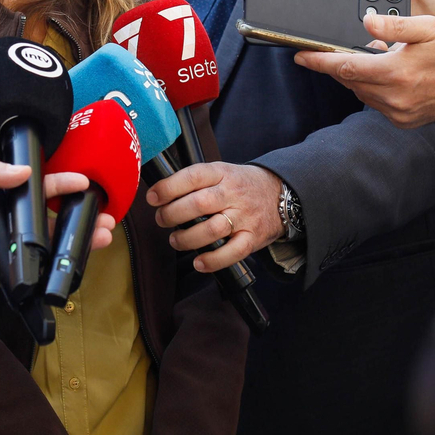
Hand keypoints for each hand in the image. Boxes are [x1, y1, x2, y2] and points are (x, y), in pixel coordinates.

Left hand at [0, 160, 114, 289]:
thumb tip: (26, 174)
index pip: (37, 190)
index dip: (61, 186)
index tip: (85, 183)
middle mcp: (3, 222)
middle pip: (50, 221)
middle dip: (81, 219)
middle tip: (106, 217)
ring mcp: (1, 248)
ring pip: (46, 247)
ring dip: (75, 243)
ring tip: (102, 237)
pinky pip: (26, 273)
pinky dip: (49, 271)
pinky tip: (72, 265)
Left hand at [147, 162, 283, 272]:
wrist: (281, 195)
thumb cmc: (241, 185)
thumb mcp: (221, 172)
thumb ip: (195, 181)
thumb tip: (160, 194)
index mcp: (221, 173)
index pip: (193, 176)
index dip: (169, 187)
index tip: (153, 197)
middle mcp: (232, 194)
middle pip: (199, 204)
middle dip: (173, 214)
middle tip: (162, 220)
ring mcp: (244, 217)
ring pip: (212, 230)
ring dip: (187, 239)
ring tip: (176, 240)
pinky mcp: (253, 238)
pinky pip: (232, 252)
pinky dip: (213, 260)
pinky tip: (199, 262)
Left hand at [293, 13, 434, 127]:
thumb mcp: (427, 27)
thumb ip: (392, 26)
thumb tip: (364, 23)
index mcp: (396, 73)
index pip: (345, 67)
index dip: (319, 61)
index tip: (299, 56)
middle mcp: (396, 98)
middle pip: (350, 81)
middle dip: (339, 66)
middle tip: (332, 51)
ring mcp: (402, 114)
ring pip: (363, 94)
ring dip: (360, 77)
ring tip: (376, 58)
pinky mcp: (408, 121)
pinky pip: (378, 104)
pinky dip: (375, 89)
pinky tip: (387, 75)